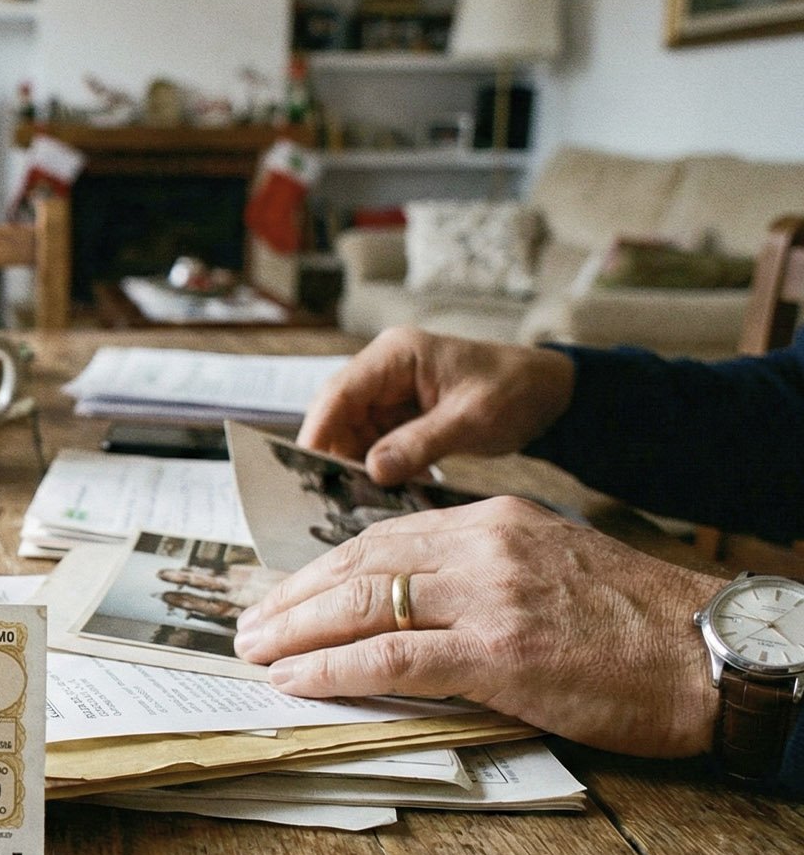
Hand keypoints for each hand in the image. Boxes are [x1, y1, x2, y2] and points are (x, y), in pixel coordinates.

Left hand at [232, 496, 722, 757]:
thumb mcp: (552, 567)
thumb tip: (414, 604)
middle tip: (250, 623)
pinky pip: (390, 657)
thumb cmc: (639, 624)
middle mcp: (483, 545)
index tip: (288, 593)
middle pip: (358, 562)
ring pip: (363, 603)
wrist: (712, 651)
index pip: (382, 537)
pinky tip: (296, 679)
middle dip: (294, 596)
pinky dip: (331, 668)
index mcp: (494, 520)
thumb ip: (483, 571)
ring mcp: (488, 595)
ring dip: (296, 629)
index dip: (324, 569)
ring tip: (255, 651)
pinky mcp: (498, 650)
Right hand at [301, 327, 576, 485]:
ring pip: (352, 433)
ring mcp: (391, 392)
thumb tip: (372, 471)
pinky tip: (388, 492)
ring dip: (356, 465)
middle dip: (334, 453)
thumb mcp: (471, 419)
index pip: (340, 392)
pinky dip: (378, 468)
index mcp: (396, 354)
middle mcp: (385, 369)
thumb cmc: (516, 391)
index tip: (304, 469)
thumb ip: (420, 443)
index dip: (318, 430)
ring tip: (362, 500)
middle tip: (333, 495)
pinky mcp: (401, 415)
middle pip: (338, 414)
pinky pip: (375, 444)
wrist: (550, 393)